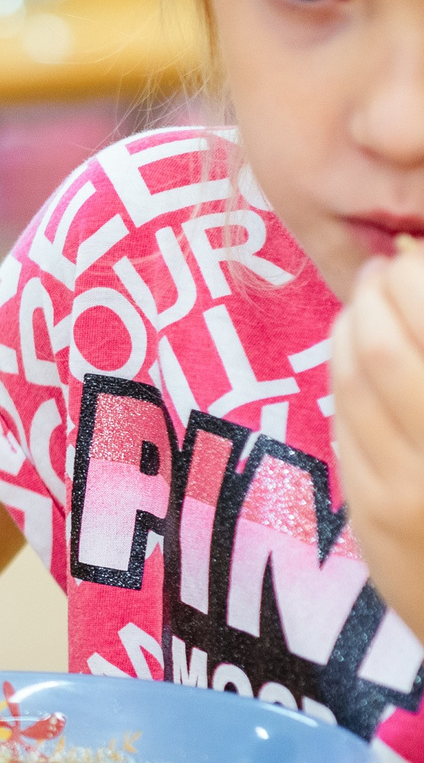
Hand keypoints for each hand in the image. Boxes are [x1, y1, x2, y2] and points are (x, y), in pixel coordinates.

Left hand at [329, 253, 423, 632]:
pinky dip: (346, 376)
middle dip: (378, 291)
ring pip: (355, 380)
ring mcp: (408, 489)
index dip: (416, 273)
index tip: (416, 249)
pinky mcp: (372, 514)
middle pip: (387, 343)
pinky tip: (358, 357)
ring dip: (353, 326)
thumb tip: (416, 257)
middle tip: (386, 266)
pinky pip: (345, 422)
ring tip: (369, 301)